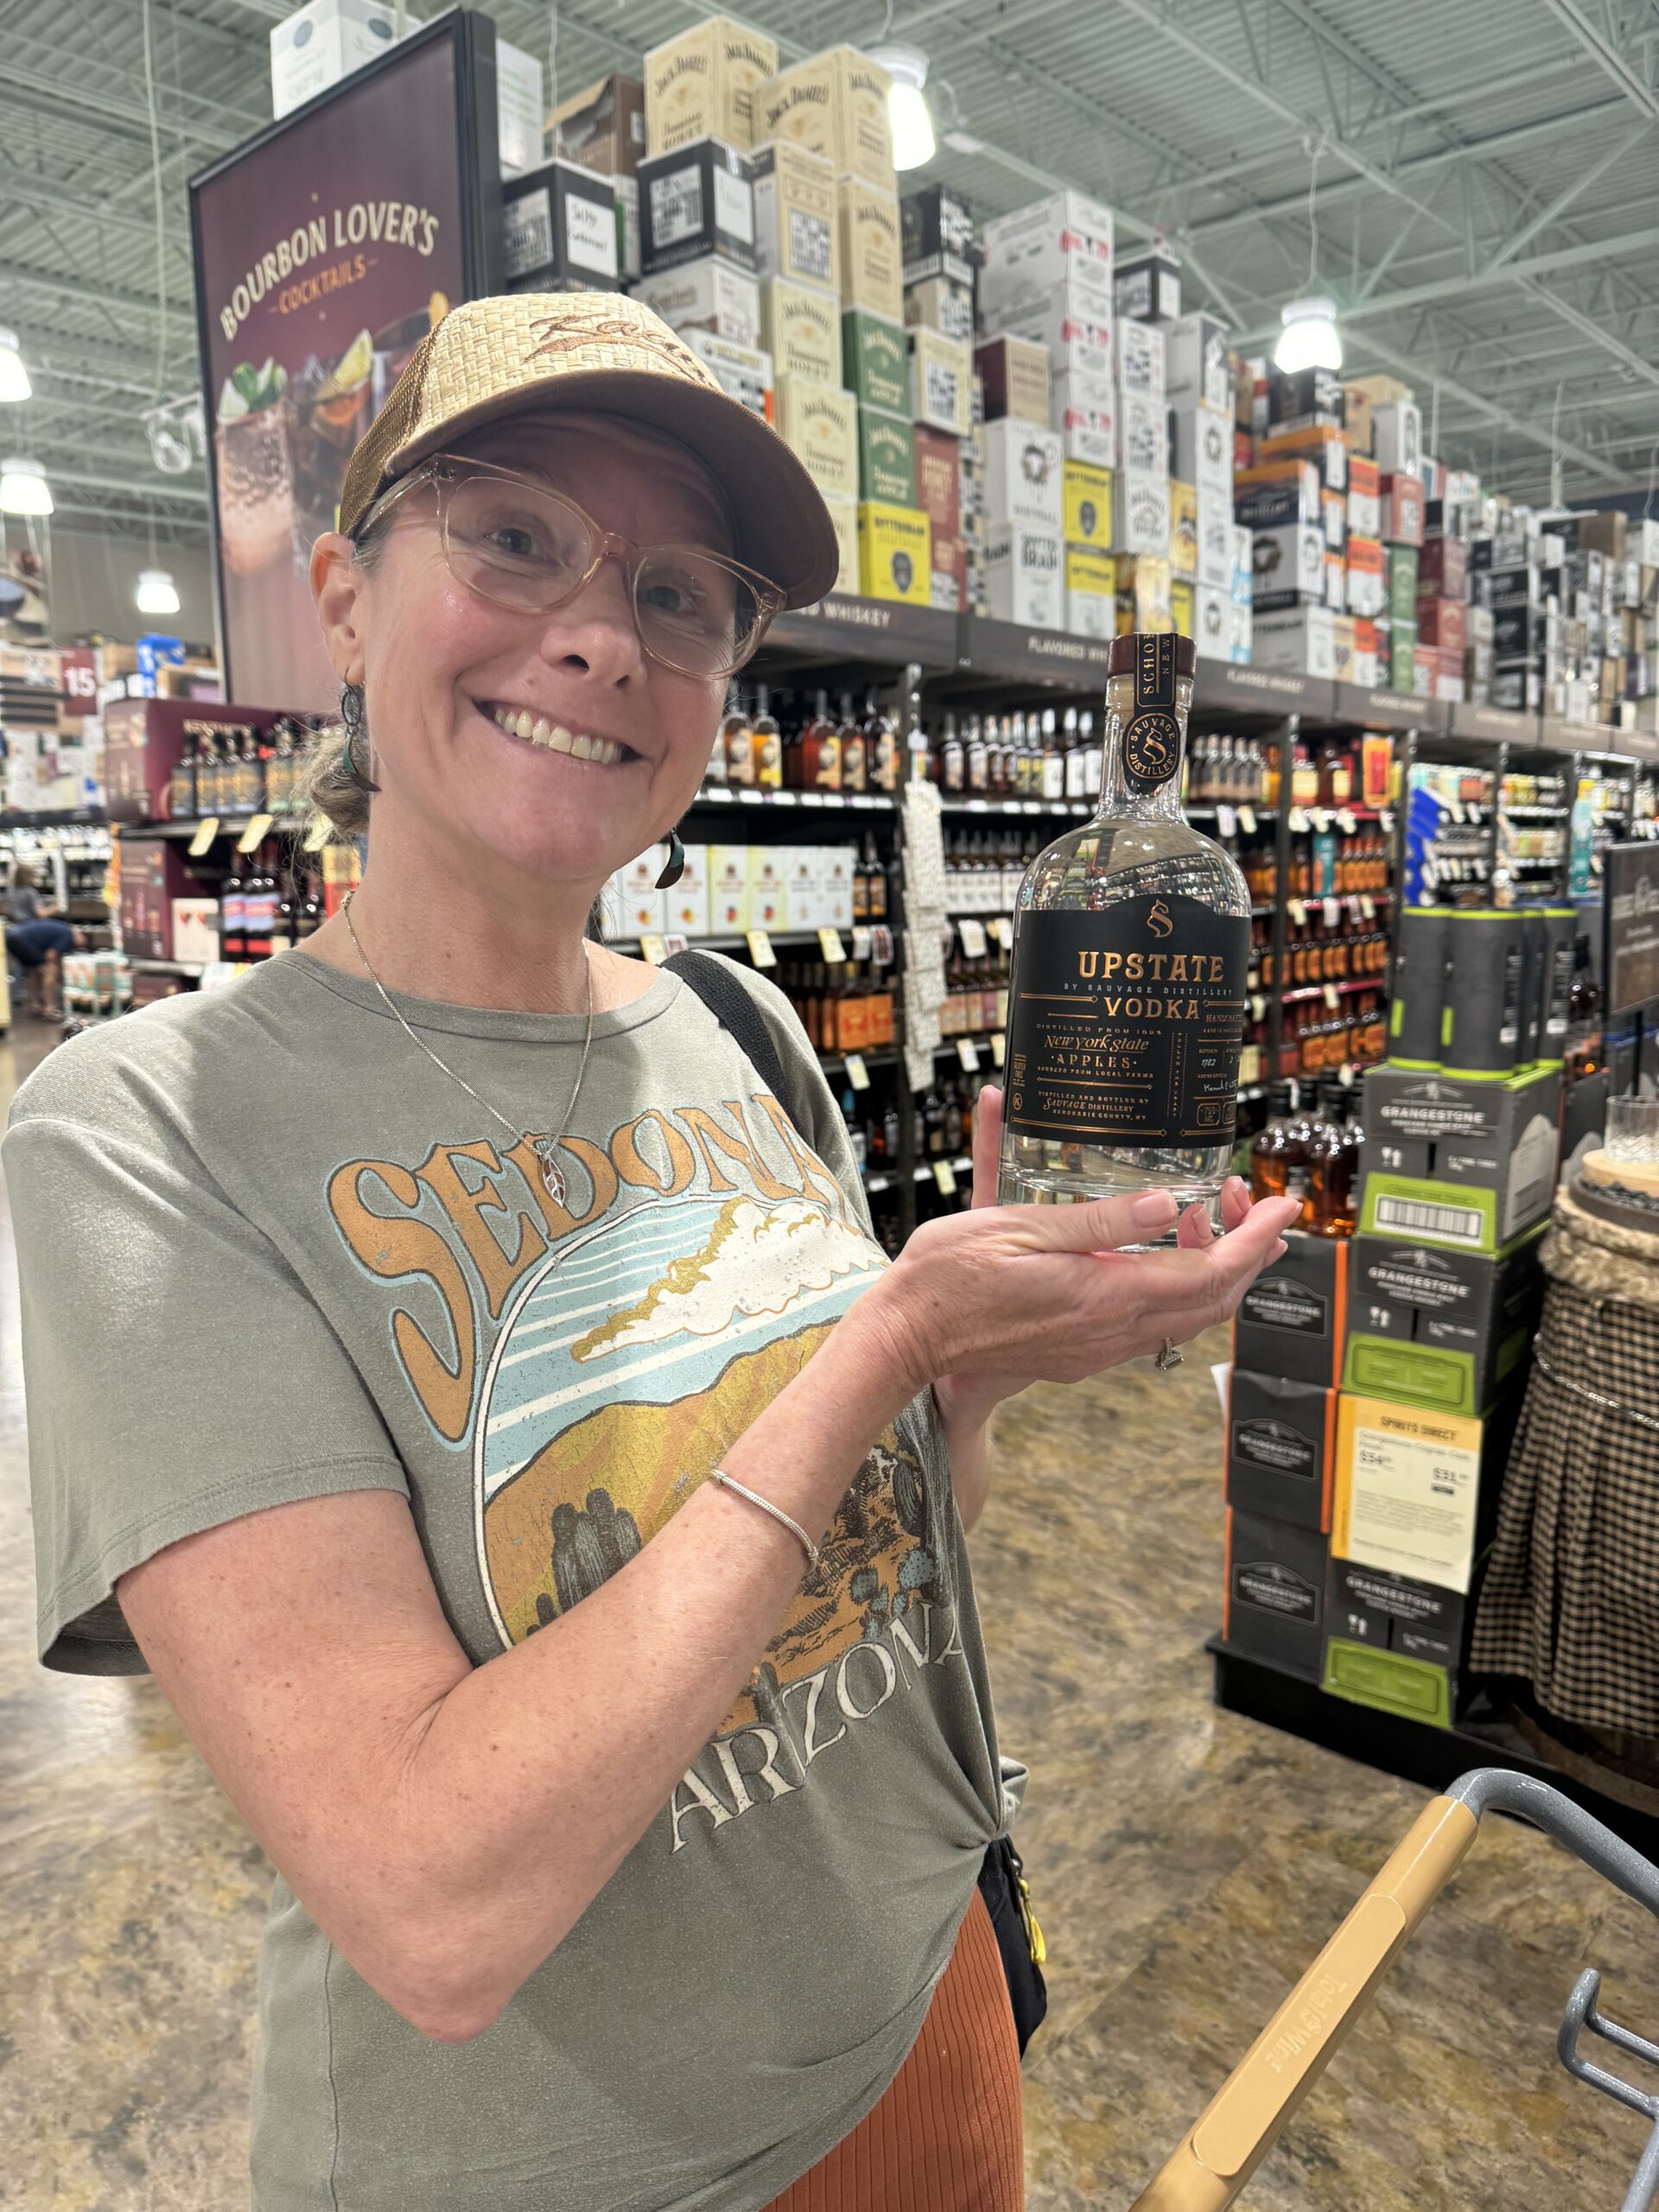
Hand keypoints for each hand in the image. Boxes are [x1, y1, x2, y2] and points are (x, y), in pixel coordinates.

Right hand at [877, 1084, 1298, 1413]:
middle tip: (1250, 1202)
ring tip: (1208, 1217)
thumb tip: (1166, 1205)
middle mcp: (1108, 1332)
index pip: (1209, 1272)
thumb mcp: (1016, 1225)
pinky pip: (1150, 1324)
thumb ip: (1096, 1219)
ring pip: (1186, 1316)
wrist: (905, 1340)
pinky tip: (1156, 1252)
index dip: (1257, 1239)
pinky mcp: (1079, 1354)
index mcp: (1101, 1297)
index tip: (1283, 1205)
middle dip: (1246, 1252)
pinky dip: (1174, 1286)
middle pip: (1212, 1302)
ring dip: (1211, 1269)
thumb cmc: (945, 1278)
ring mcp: (1095, 1349)